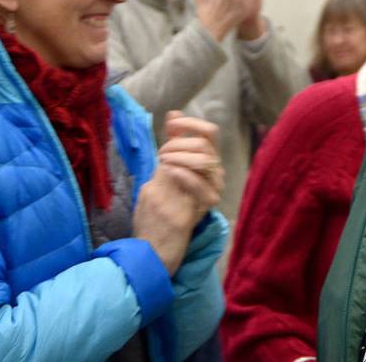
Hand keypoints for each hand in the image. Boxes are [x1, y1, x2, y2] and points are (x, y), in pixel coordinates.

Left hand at [133, 111, 222, 274]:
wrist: (153, 249)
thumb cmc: (159, 212)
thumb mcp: (163, 173)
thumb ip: (172, 147)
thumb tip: (175, 114)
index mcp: (204, 167)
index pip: (211, 133)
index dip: (192, 123)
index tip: (172, 123)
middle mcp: (213, 179)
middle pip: (207, 145)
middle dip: (180, 143)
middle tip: (161, 154)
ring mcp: (209, 195)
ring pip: (207, 161)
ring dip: (180, 156)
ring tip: (163, 162)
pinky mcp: (200, 210)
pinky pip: (200, 185)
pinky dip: (184, 174)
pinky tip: (169, 172)